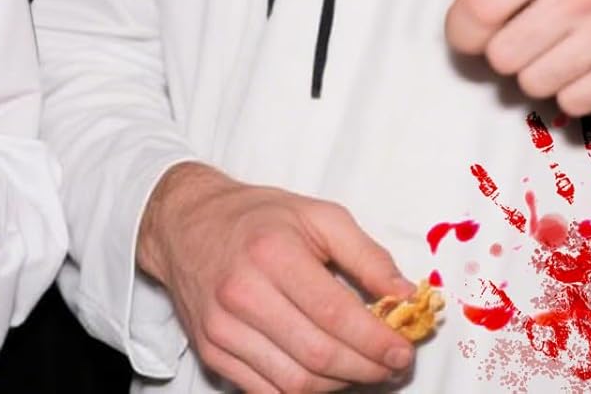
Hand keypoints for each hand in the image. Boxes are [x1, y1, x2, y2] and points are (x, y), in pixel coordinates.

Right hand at [137, 162, 416, 392]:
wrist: (185, 223)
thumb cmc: (256, 217)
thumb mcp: (316, 214)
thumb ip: (366, 254)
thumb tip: (406, 296)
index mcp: (272, 252)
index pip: (335, 314)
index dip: (376, 341)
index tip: (402, 350)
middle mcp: (243, 292)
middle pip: (319, 356)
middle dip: (366, 369)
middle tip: (390, 364)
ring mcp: (223, 327)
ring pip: (296, 384)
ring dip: (339, 385)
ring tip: (359, 368)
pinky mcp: (211, 351)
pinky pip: (267, 393)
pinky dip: (303, 393)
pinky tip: (322, 374)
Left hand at [445, 0, 590, 116]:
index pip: (482, 6)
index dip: (461, 30)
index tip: (463, 36)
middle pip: (502, 54)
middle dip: (503, 52)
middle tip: (521, 39)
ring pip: (532, 82)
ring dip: (535, 72)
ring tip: (557, 48)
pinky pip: (570, 102)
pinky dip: (569, 90)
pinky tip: (584, 64)